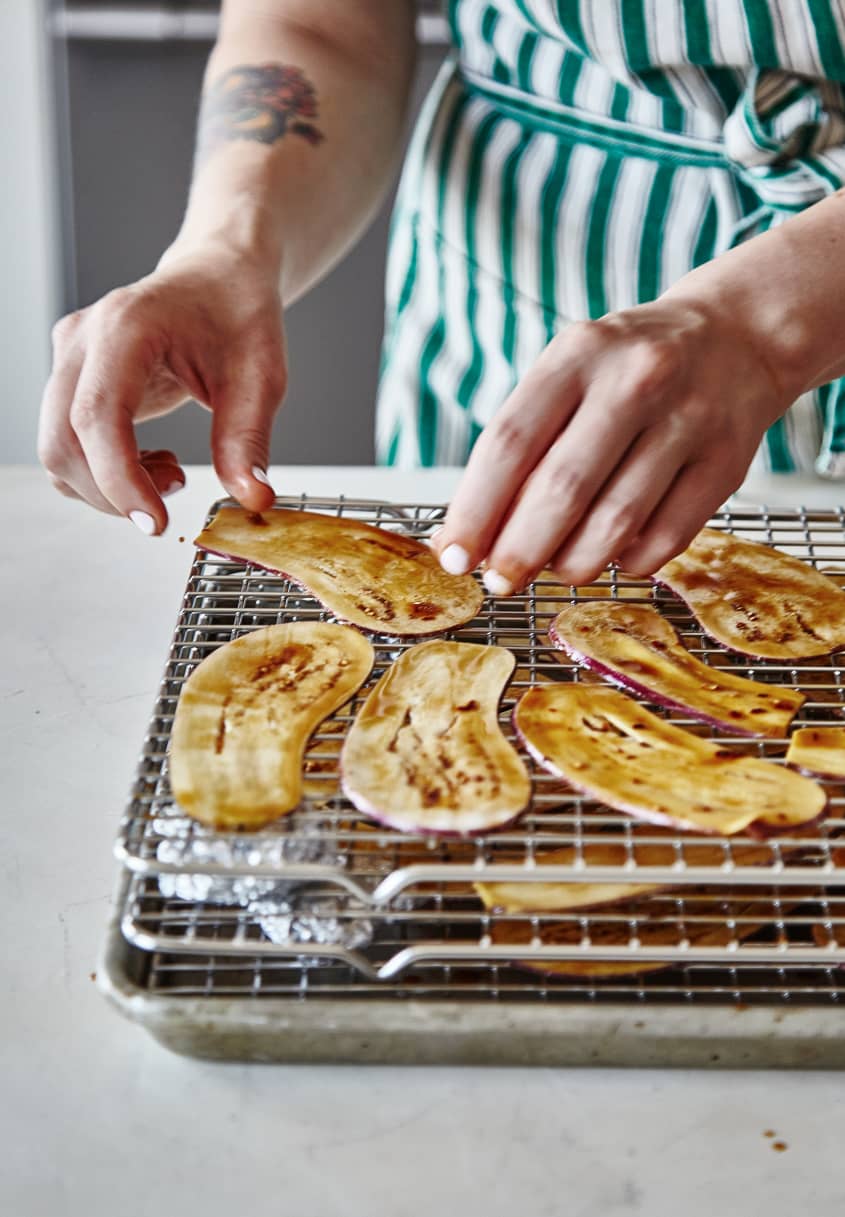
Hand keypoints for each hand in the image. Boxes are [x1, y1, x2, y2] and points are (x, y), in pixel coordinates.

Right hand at [38, 240, 286, 533]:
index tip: (155, 523)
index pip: (98, 416)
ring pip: (57, 449)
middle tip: (174, 491)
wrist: (220, 277)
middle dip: (114, 492)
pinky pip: (66, 444)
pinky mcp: (70, 378)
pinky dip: (101, 472)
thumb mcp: (260, 376)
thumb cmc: (237, 312)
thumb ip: (249, 440)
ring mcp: (69, 357)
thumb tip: (252, 499)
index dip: (120, 479)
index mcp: (126, 326)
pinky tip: (147, 460)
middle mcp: (84, 339)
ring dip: (107, 485)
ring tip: (169, 469)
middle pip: (63, 441)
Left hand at [432, 299, 790, 592]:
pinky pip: (665, 540)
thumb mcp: (568, 374)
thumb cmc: (625, 371)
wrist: (737, 337)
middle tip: (500, 581)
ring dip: (573, 565)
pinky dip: (629, 563)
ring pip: (615, 523)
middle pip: (562, 489)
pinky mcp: (727, 463)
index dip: (475, 510)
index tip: (454, 556)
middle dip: (520, 550)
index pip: (510, 442)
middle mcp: (636, 380)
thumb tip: (468, 537)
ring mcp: (689, 420)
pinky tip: (615, 553)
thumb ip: (522, 445)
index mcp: (578, 354)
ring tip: (557, 569)